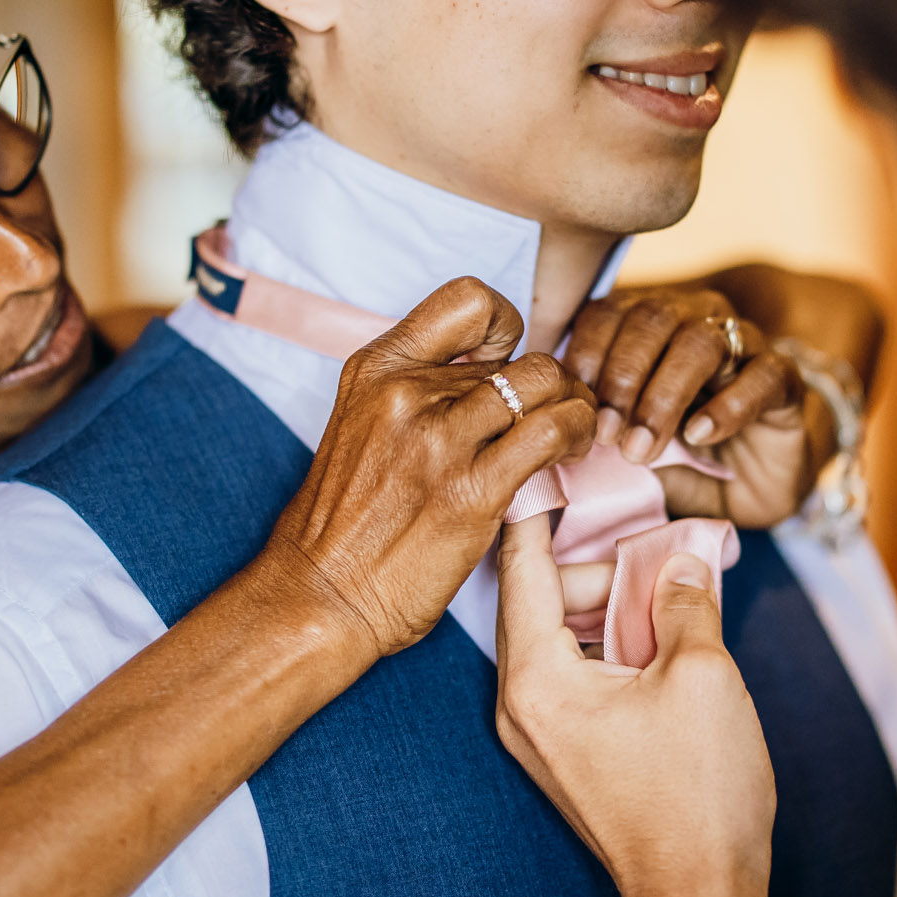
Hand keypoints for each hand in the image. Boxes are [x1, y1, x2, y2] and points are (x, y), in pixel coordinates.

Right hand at [269, 278, 596, 658]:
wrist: (320, 596)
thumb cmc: (345, 524)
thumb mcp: (363, 426)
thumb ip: (419, 393)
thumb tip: (491, 377)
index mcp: (376, 369)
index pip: (467, 301)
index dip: (506, 326)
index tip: (507, 364)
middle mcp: (407, 393)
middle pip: (520, 353)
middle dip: (553, 382)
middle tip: (556, 414)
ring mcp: (440, 440)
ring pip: (546, 381)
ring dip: (574, 406)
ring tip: (571, 434)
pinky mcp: (473, 490)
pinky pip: (551, 431)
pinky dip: (576, 435)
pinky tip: (569, 456)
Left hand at [494, 515, 775, 896]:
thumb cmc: (697, 795)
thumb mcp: (702, 674)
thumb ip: (684, 600)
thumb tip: (680, 559)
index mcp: (535, 678)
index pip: (522, 567)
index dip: (543, 509)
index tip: (558, 463)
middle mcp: (519, 704)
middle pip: (546, 600)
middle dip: (604, 566)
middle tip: (661, 541)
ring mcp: (538, 734)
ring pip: (565, 637)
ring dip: (615, 607)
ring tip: (674, 590)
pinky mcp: (566, 754)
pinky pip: (578, 674)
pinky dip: (614, 646)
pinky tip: (665, 636)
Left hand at [562, 286, 833, 527]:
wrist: (756, 482)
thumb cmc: (682, 457)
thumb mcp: (630, 442)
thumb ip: (600, 427)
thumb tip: (558, 429)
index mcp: (650, 325)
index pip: (610, 311)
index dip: (587, 353)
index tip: (573, 406)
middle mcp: (697, 319)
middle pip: (654, 318)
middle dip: (622, 377)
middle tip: (607, 436)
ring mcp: (745, 344)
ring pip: (703, 342)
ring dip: (664, 396)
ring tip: (643, 446)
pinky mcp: (784, 377)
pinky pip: (761, 375)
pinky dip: (727, 406)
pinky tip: (699, 437)